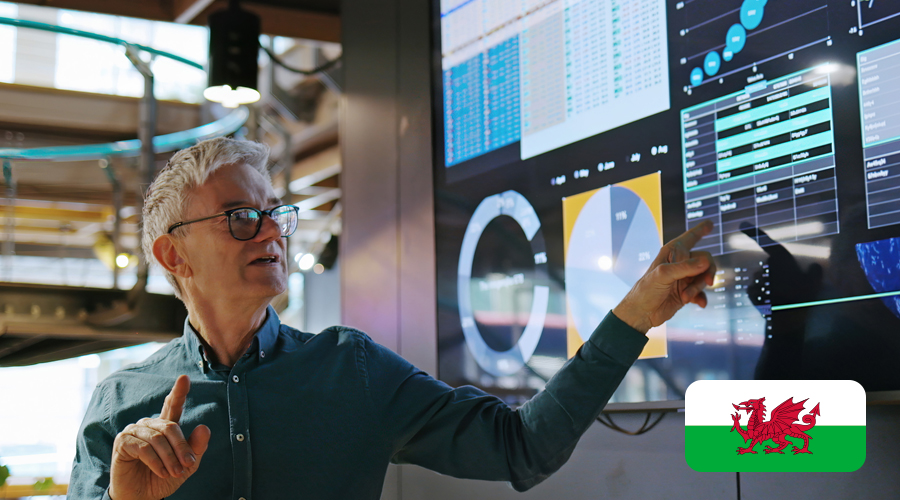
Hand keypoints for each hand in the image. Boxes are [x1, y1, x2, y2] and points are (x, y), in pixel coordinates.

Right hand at [109, 375, 210, 499]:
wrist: (142, 497)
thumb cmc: (163, 478)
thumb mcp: (186, 465)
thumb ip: (196, 447)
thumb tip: (205, 427)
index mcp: (165, 426)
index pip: (173, 405)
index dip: (178, 391)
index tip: (184, 378)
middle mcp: (149, 424)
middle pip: (171, 427)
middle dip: (182, 448)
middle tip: (187, 466)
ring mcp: (134, 431)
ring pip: (158, 439)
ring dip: (170, 458)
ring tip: (174, 472)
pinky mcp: (123, 442)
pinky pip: (144, 448)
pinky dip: (156, 462)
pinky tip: (160, 471)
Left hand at [612, 220, 716, 332]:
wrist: (642, 313)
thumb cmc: (646, 290)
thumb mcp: (663, 275)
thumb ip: (685, 267)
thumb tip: (706, 262)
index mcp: (672, 253)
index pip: (689, 238)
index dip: (700, 230)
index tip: (710, 223)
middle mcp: (680, 263)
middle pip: (705, 260)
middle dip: (706, 272)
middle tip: (707, 282)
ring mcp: (684, 278)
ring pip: (705, 277)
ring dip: (698, 288)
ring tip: (685, 297)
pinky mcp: (687, 292)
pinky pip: (702, 292)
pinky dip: (702, 297)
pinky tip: (700, 304)